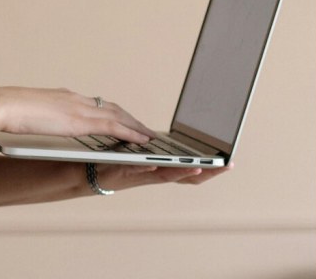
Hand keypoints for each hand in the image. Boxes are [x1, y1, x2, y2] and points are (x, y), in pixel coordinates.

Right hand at [0, 87, 154, 143]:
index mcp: (60, 96)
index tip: (119, 118)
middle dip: (127, 118)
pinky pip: (114, 127)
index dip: (109, 112)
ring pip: (117, 116)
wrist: (0, 104)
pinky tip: (142, 141)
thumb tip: (33, 120)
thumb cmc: (4, 109)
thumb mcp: (24, 112)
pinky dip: (131, 133)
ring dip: (135, 125)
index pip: (92, 104)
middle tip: (142, 128)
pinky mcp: (80, 121)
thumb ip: (36, 115)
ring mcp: (78, 108)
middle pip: (109, 107)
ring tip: (148, 136)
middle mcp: (73, 98)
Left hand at [92, 162, 234, 192]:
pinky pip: (138, 171)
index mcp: (159, 168)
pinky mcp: (123, 175)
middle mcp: (154, 175)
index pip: (190, 169)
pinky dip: (148, 168)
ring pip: (166, 176)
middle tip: (226, 166)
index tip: (229, 161)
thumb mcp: (136, 153)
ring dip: (182, 171)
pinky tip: (156, 163)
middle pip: (186, 177)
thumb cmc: (112, 162)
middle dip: (208, 172)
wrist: (86, 172)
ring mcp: (140, 177)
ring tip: (198, 165)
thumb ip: (149, 148)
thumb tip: (160, 138)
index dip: (210, 168)